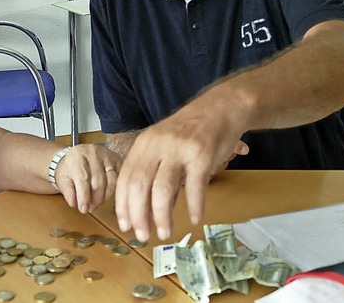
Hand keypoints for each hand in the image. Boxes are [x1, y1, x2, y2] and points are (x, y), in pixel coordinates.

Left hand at [54, 144, 121, 213]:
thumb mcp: (62, 180)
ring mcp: (106, 155)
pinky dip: (114, 189)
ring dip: (105, 197)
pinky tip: (106, 195)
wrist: (76, 157)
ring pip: (111, 181)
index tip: (84, 209)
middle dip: (95, 200)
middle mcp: (93, 152)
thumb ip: (68, 192)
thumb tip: (75, 204)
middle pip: (98, 182)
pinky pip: (119, 177)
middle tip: (90, 208)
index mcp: (77, 156)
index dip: (84, 197)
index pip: (83, 179)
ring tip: (97, 203)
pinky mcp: (116, 159)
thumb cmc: (69, 169)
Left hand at [114, 93, 248, 241]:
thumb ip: (154, 172)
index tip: (125, 225)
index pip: (126, 178)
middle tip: (142, 235)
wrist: (220, 107)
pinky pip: (195, 186)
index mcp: (144, 144)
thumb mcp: (163, 145)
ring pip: (163, 189)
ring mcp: (180, 149)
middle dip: (138, 215)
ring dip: (162, 216)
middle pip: (140, 186)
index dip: (123, 204)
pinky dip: (194, 205)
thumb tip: (146, 209)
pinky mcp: (202, 155)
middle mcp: (157, 145)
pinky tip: (194, 218)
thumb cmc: (190, 131)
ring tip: (164, 233)